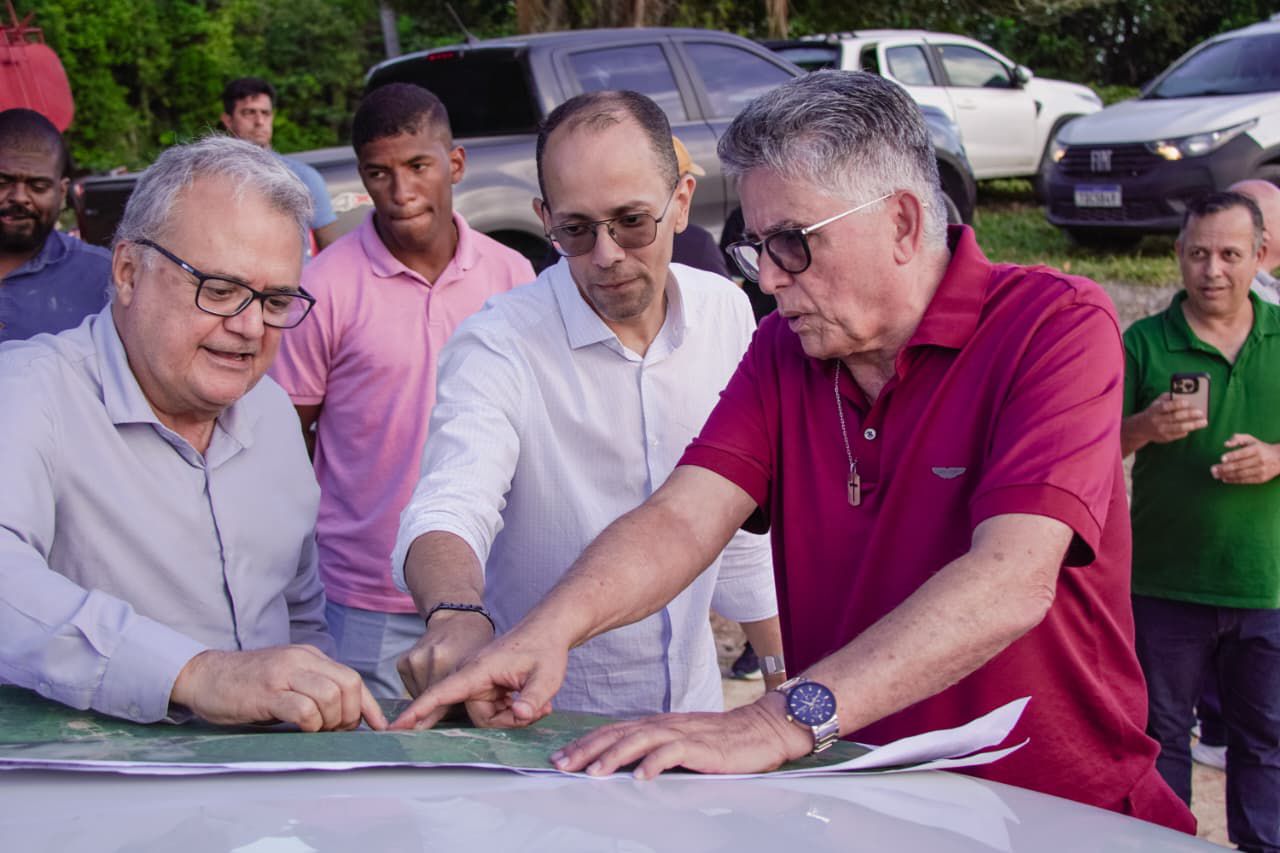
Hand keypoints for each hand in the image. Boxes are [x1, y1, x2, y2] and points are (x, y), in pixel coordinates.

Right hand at [170, 645, 386, 731]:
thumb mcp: (287, 679)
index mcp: (310, 657)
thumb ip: (314, 689)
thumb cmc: (247, 684)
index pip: (353, 678)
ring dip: (331, 721)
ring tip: (317, 731)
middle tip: (336, 731)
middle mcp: (301, 660)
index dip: (369, 706)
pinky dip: (311, 724)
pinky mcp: (266, 692)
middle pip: (348, 685)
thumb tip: (345, 716)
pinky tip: (301, 729)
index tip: (379, 727)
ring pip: (330, 696)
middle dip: (350, 715)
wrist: (204, 675)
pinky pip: (304, 709)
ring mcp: (284, 674)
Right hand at [389, 626, 564, 729]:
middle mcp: (471, 674)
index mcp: (478, 668)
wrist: (546, 629)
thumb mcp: (547, 676)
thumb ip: (534, 698)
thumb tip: (521, 715)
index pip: (442, 692)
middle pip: (477, 716)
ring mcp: (475, 679)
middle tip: (537, 711)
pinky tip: (524, 699)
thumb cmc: (545, 648)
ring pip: (484, 715)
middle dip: (506, 721)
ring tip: (536, 702)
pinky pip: (487, 709)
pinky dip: (506, 710)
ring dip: (509, 715)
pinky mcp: (482, 684)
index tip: (398, 725)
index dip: (419, 710)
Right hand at [395, 609, 494, 727]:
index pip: (438, 696)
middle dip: (449, 708)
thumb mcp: (489, 669)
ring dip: (436, 700)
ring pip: (422, 697)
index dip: (419, 716)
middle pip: (433, 702)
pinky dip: (426, 689)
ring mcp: (415, 658)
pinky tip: (437, 674)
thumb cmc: (481, 644)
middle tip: (466, 695)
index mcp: (456, 659)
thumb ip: (491, 700)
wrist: (459, 617)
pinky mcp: (404, 662)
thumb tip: (482, 725)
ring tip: (450, 679)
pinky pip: (414, 689)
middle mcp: (431, 658)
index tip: (395, 730)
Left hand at [549, 691, 812, 779]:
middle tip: (562, 765)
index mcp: (656, 725)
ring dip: (613, 757)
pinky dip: (654, 764)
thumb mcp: (681, 744)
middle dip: (586, 750)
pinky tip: (640, 777)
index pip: (613, 731)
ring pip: (639, 741)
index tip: (560, 758)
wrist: (761, 730)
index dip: (585, 744)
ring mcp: (681, 734)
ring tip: (593, 773)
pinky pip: (673, 753)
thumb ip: (655, 751)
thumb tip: (624, 767)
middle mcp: (663, 725)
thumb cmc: (721, 741)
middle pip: (617, 734)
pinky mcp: (701, 746)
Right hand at [1133, 392, 1207, 444]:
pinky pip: (1179, 434)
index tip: (1188, 402)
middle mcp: (1156, 421)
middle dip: (1190, 414)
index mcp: (1154, 410)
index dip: (1177, 404)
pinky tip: (1193, 426)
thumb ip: (1168, 397)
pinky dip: (1187, 430)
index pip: (1165, 407)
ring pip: (1179, 428)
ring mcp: (1161, 431)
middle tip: (1201, 412)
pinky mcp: (1165, 438)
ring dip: (1193, 425)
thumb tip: (1184, 396)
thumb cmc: (1153, 411)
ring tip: (1204, 422)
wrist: (1141, 428)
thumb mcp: (1156, 402)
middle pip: (1175, 417)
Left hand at [1212, 434, 1279, 483]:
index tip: (1221, 458)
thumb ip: (1237, 438)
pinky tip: (1225, 479)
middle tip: (1213, 469)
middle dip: (1224, 468)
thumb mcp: (1251, 439)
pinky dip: (1234, 480)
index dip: (1232, 456)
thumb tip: (1226, 444)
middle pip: (1240, 465)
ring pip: (1241, 474)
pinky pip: (1245, 480)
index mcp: (1257, 449)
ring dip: (1227, 475)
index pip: (1243, 453)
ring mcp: (1261, 470)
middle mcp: (1260, 460)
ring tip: (1216, 475)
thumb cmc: (1260, 447)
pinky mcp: (1261, 479)